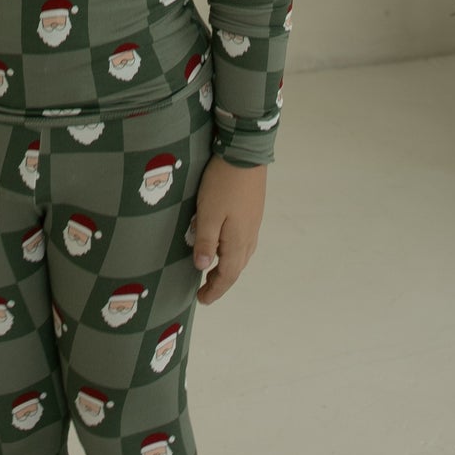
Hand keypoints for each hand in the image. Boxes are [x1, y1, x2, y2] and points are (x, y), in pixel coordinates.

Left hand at [190, 156, 266, 303]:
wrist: (245, 154)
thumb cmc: (223, 184)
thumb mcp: (208, 214)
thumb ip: (206, 242)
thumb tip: (203, 267)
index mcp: (238, 241)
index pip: (228, 275)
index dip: (215, 290)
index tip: (202, 300)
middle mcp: (249, 236)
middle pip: (236, 268)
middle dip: (220, 282)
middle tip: (204, 290)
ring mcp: (253, 224)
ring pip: (241, 255)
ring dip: (227, 267)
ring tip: (212, 271)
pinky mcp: (252, 212)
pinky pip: (243, 242)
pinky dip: (232, 252)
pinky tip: (224, 245)